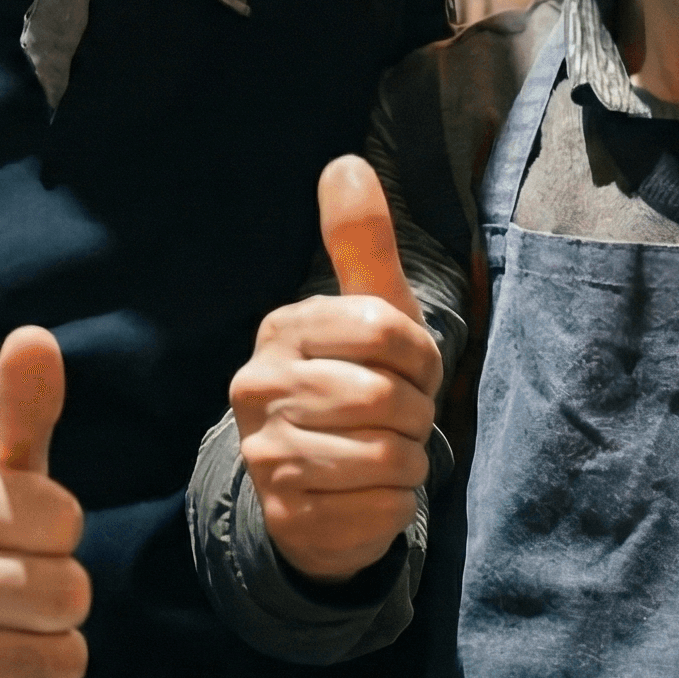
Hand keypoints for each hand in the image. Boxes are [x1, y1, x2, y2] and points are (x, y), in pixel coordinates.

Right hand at [0, 326, 90, 677]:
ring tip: (8, 627)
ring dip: (54, 648)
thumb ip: (20, 405)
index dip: (58, 524)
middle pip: (68, 594)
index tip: (20, 525)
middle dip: (62, 588)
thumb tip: (37, 339)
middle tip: (16, 581)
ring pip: (61, 662)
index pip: (64, 519)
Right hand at [229, 156, 442, 584]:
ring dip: (408, 460)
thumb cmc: (357, 389)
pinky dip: (396, 503)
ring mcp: (267, 455)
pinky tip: (368, 493)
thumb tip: (345, 162)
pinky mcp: (289, 515)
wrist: (321, 494)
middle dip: (414, 414)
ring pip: (388, 453)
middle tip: (395, 420)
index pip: (385, 329)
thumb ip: (360, 243)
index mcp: (282, 330)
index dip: (419, 357)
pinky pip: (385, 505)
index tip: (407, 372)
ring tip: (382, 454)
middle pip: (387, 395)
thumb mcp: (369, 315)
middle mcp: (259, 387)